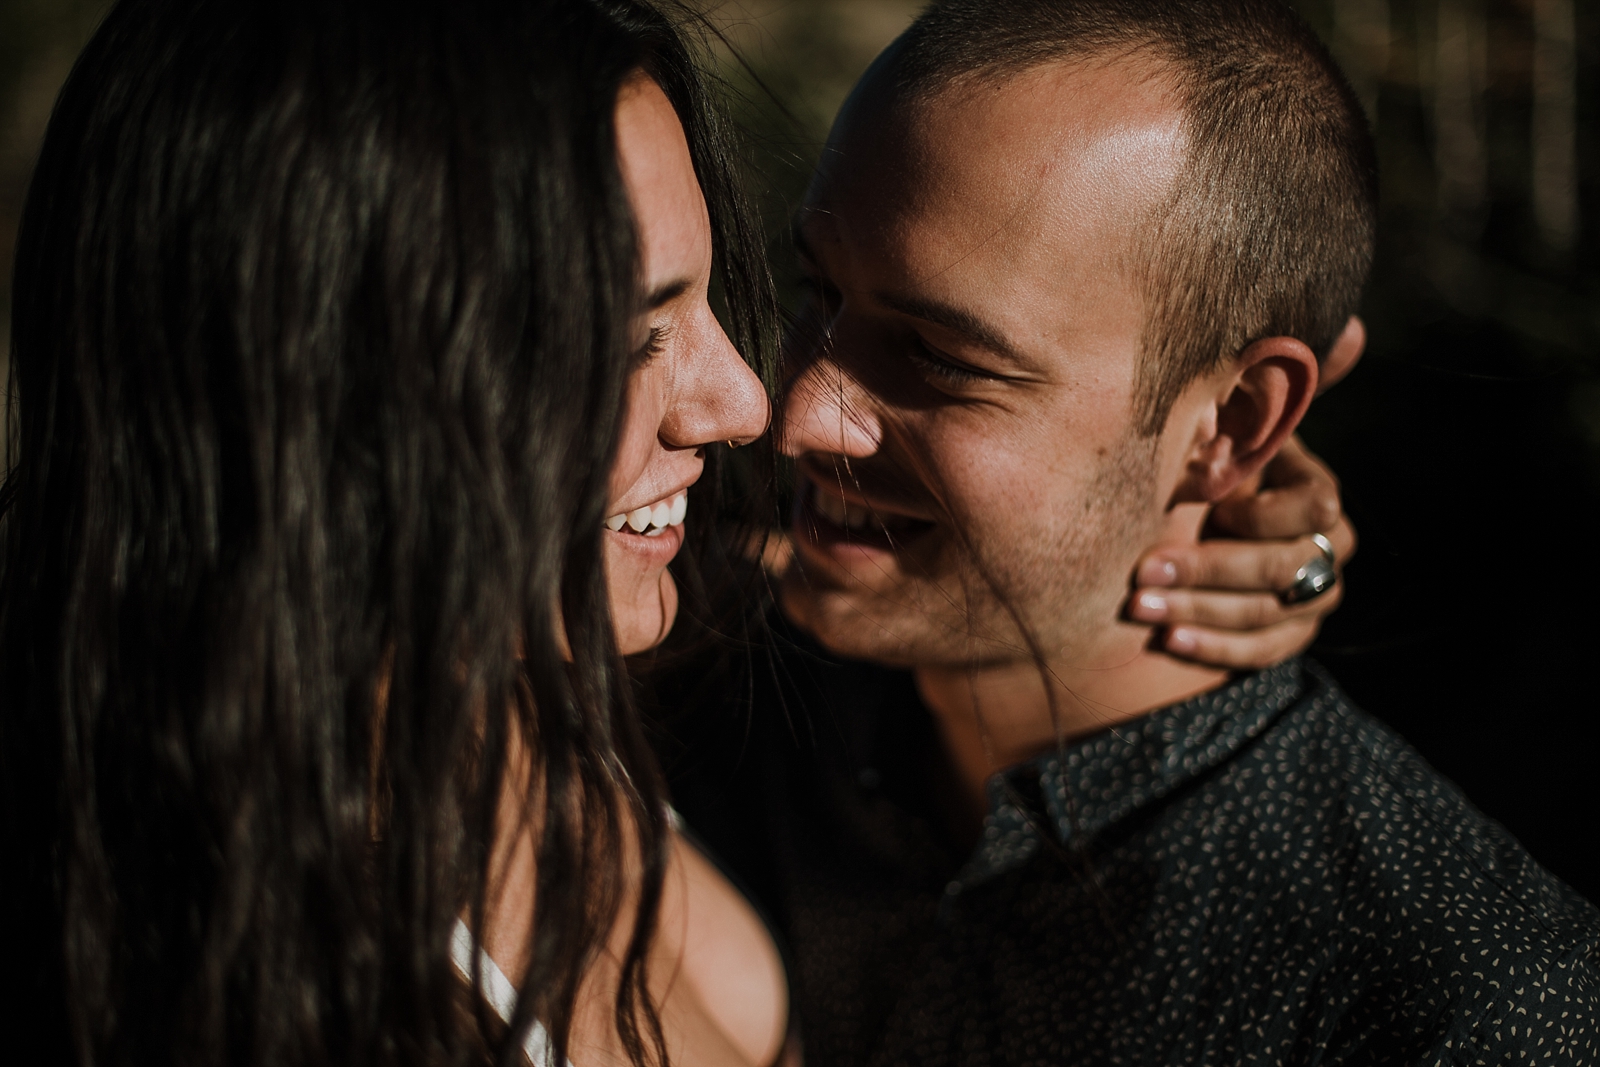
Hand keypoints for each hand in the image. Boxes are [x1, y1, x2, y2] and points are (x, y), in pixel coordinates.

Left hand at [1128, 435, 1355, 668]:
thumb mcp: (1220, 445)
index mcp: (1318, 494)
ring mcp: (1317, 597)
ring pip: (1266, 615)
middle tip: (1143, 574)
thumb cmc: (1214, 471)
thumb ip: (1218, 442)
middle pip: (1279, 569)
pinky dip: (1214, 648)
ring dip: (1199, 614)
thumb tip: (1198, 435)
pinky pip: (1262, 652)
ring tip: (1143, 610)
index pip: (1312, 509)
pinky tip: (1169, 641)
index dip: (1259, 515)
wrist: (1214, 510)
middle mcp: (1331, 548)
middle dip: (1206, 572)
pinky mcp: (1293, 633)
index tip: (1209, 511)